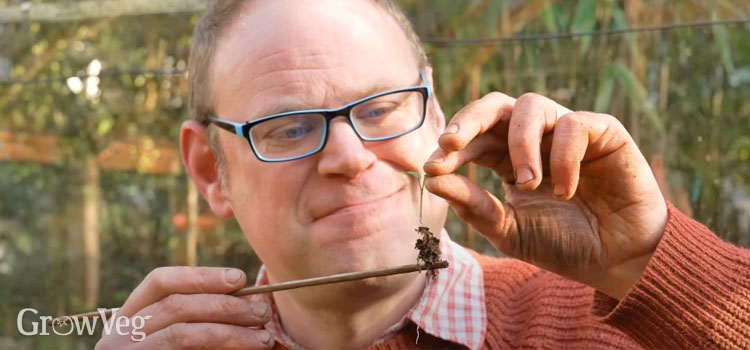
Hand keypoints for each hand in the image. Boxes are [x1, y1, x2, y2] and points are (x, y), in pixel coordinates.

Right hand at [95, 267, 273, 348]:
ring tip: (264, 338)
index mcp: (128, 317)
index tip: (239, 278)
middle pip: (176, 305)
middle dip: (225, 304)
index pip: (161, 281)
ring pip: (183, 333)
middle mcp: (118, 336)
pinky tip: (245, 349)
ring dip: (230, 331)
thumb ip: (200, 318)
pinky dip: (219, 348)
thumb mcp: (176, 337)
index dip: (201, 276)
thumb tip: (248, 301)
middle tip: (262, 311)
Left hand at [423, 92, 667, 299]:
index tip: (431, 166)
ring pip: (532, 105)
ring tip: (527, 184)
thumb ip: (474, 206)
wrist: (618, 263)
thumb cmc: (563, 245)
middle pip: (496, 106)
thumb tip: (432, 179)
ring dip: (521, 143)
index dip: (452, 148)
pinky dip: (563, 155)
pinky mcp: (604, 132)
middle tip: (451, 143)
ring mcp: (567, 132)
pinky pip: (574, 124)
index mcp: (507, 159)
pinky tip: (565, 190)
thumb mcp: (510, 231)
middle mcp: (535, 139)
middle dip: (469, 119)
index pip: (474, 139)